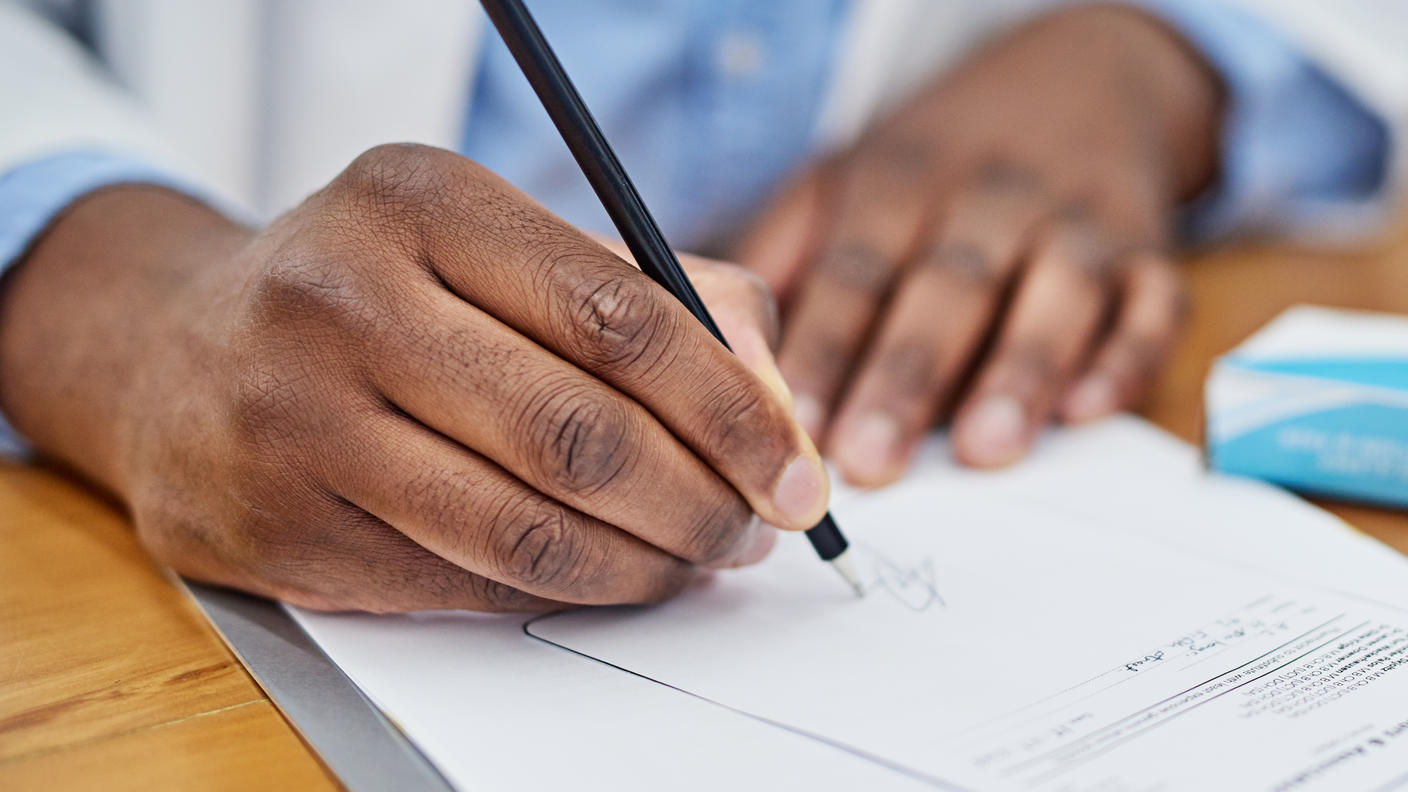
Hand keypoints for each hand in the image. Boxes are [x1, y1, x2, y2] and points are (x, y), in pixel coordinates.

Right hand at [0, 144, 827, 611]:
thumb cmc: (381, 293)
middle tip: (752, 531)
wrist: (177, 351)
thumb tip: (778, 406)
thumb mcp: (504, 249)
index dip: (732, 409)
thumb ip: (660, 299)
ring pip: (523, 530)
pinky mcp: (273, 527)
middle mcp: (341, 299)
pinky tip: (600, 576)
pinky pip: (462, 586)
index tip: (795, 471)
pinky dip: (560, 594)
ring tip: (691, 561)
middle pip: (578, 436)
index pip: (619, 316)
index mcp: (419, 202)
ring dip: (641, 566)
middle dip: (699, 503)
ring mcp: (293, 420)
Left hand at [738, 4, 1218, 483]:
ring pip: (1054, 292)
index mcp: (902, 181)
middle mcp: (992, 195)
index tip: (790, 426)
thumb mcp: (844, 179)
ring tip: (981, 450)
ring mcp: (1078, 221)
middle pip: (946, 285)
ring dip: (1019, 370)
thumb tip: (720, 351)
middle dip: (906, 375)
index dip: (823, 348)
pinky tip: (1089, 412)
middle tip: (869, 462)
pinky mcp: (1151, 253)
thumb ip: (785, 256)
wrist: (1076, 81)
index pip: (855, 268)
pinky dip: (1127, 357)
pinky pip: (1152, 303)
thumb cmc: (934, 164)